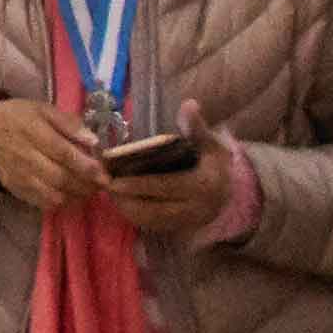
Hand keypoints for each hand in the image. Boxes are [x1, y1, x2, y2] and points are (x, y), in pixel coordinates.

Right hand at [0, 96, 107, 213]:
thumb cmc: (21, 117)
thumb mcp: (43, 109)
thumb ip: (69, 123)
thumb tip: (94, 140)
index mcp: (32, 131)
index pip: (63, 153)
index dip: (86, 165)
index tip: (105, 172)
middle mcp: (25, 156)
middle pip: (61, 177)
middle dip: (87, 184)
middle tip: (102, 183)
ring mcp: (20, 176)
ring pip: (55, 195)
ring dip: (77, 196)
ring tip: (90, 189)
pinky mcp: (18, 190)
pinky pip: (45, 203)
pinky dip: (63, 203)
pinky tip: (71, 194)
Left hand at [97, 106, 235, 242]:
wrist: (230, 192)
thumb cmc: (212, 162)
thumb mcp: (209, 143)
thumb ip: (196, 126)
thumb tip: (189, 104)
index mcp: (202, 185)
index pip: (165, 187)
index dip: (138, 184)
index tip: (114, 179)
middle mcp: (195, 208)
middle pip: (153, 208)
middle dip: (125, 198)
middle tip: (101, 182)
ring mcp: (186, 222)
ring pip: (149, 221)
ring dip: (125, 207)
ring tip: (106, 188)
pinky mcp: (178, 228)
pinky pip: (152, 226)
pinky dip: (134, 215)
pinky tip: (119, 199)